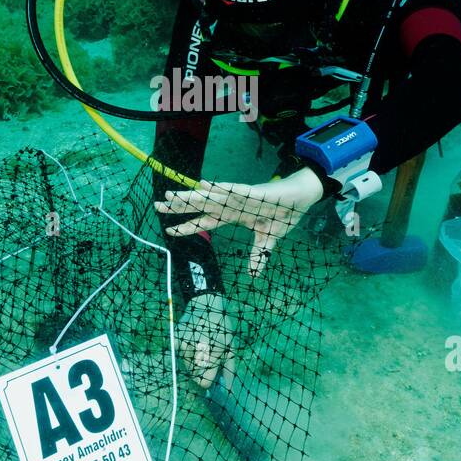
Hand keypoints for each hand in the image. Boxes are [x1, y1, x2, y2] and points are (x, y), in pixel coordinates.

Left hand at [156, 168, 324, 276]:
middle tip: (157, 205)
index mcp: (233, 215)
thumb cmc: (284, 212)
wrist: (303, 196)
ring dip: (192, 196)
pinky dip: (220, 188)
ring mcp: (242, 197)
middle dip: (180, 206)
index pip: (205, 222)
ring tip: (173, 195)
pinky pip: (234, 190)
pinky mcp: (255, 192)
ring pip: (212, 197)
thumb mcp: (269, 239)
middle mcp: (232, 204)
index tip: (169, 231)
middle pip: (201, 206)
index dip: (187, 226)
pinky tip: (204, 185)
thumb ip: (259, 255)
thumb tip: (253, 275)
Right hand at [176, 292, 236, 390]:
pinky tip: (190, 341)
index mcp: (211, 354)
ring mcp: (183, 345)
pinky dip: (183, 352)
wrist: (206, 304)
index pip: (203, 383)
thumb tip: (227, 391)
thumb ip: (228, 371)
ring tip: (200, 345)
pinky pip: (177, 355)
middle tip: (208, 356)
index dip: (209, 380)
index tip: (212, 374)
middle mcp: (195, 351)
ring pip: (185, 366)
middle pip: (194, 376)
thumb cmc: (221, 328)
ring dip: (192, 361)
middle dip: (201, 370)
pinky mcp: (175, 339)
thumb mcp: (230, 349)